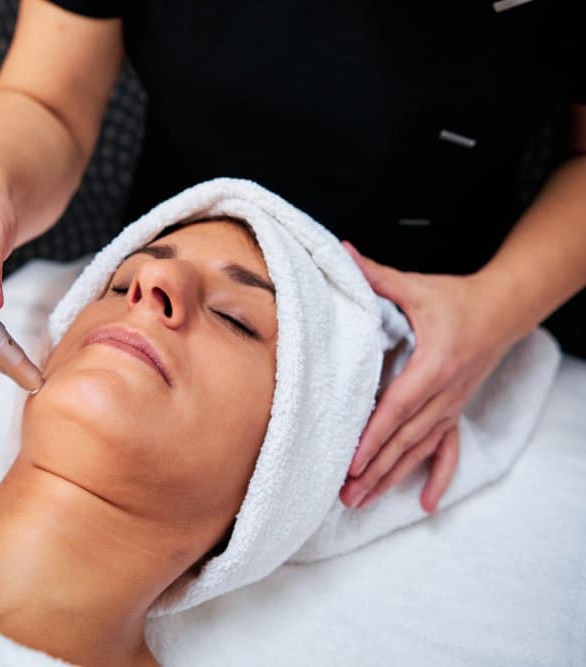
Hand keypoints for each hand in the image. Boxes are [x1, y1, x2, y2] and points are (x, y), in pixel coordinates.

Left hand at [338, 242, 517, 513]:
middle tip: (345, 494)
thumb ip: (377, 275)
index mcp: (433, 364)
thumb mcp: (415, 286)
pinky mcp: (455, 410)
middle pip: (405, 438)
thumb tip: (343, 251)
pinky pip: (448, 449)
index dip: (374, 436)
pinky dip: (438, 476)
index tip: (352, 460)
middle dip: (374, 468)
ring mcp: (452, 406)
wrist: (502, 308)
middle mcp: (444, 392)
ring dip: (391, 477)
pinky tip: (426, 503)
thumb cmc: (455, 299)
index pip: (397, 407)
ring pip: (420, 449)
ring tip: (363, 501)